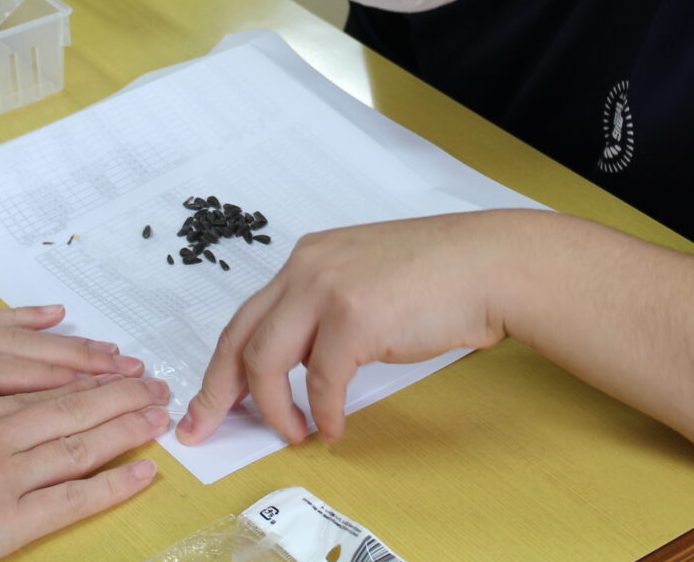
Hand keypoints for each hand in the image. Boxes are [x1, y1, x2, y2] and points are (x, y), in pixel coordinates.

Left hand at [0, 302, 144, 434]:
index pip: (13, 381)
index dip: (65, 387)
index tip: (110, 391)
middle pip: (31, 356)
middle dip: (87, 366)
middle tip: (136, 372)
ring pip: (19, 335)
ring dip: (69, 344)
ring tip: (115, 351)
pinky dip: (27, 316)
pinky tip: (57, 314)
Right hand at [0, 373, 169, 561]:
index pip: (37, 390)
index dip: (79, 378)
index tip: (111, 367)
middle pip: (69, 408)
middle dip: (116, 394)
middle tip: (155, 383)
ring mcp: (6, 478)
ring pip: (79, 446)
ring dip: (124, 428)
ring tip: (159, 415)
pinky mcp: (10, 521)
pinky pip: (72, 500)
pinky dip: (112, 485)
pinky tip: (143, 473)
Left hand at [176, 212, 516, 446]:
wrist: (490, 264)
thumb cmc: (441, 276)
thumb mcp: (365, 280)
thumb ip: (325, 312)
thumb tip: (300, 367)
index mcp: (308, 258)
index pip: (246, 317)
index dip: (222, 365)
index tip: (208, 401)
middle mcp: (307, 267)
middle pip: (238, 338)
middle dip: (216, 392)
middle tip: (203, 429)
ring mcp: (327, 290)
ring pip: (266, 362)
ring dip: (274, 410)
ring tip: (293, 434)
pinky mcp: (353, 318)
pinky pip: (321, 383)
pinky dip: (325, 414)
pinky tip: (335, 428)